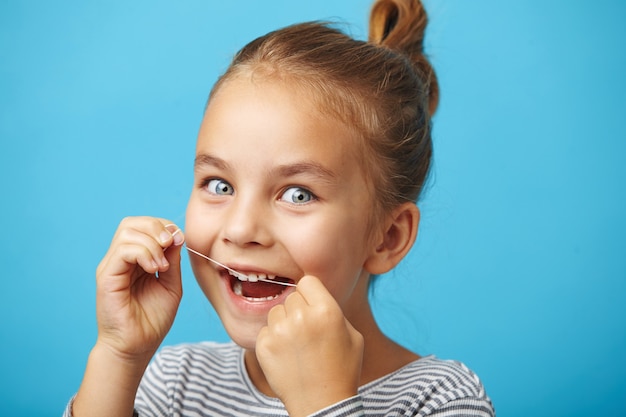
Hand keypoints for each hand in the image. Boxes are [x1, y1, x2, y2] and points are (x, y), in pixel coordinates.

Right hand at [94, 216, 183, 361]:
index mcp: (136, 259)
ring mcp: (111, 266)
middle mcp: (121, 259)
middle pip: (132, 223)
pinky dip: (143, 253)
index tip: (179, 241)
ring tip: (162, 266)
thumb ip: (172, 260)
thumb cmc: (152, 320)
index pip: (144, 226)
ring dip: (152, 243)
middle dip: (156, 227)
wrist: (136, 348)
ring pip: (127, 232)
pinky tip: (154, 269)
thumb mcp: (171, 284)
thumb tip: (176, 234)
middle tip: (171, 244)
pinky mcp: (106, 277)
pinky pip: (123, 250)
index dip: (163, 226)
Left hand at [255, 275, 363, 416]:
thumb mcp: (352, 334)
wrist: (322, 404)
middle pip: (292, 296)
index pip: (308, 281)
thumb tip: (315, 295)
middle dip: (298, 310)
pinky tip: (287, 356)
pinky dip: (273, 340)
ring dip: (284, 323)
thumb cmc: (342, 369)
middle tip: (307, 332)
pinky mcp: (264, 346)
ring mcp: (280, 331)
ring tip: (297, 345)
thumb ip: (333, 309)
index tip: (313, 306)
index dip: (311, 293)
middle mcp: (302, 316)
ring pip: (276, 312)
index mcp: (326, 310)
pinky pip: (265, 330)